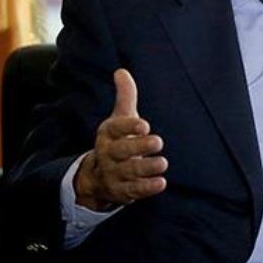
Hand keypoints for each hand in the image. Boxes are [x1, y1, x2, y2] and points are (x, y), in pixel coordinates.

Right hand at [74, 69, 167, 209]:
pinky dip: (146, 188)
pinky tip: (161, 183)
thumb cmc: (117, 141)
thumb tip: (121, 71)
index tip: (145, 125)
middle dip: (139, 147)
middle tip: (158, 142)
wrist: (99, 177)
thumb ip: (125, 97)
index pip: (115, 128)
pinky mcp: (122, 191)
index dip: (129, 127)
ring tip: (163, 163)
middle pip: (121, 151)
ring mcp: (113, 174)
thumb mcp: (119, 119)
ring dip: (146, 168)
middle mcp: (107, 154)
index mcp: (107, 134)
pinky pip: (134, 191)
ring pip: (129, 172)